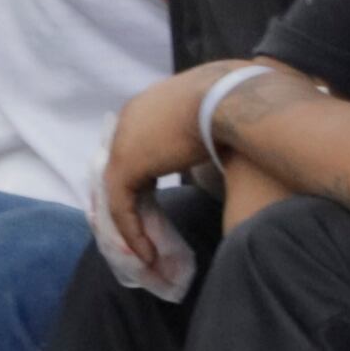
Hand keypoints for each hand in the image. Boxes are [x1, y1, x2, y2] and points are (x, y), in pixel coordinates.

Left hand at [93, 68, 221, 297]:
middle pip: (120, 172)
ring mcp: (122, 142)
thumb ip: (201, 133)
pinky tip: (148, 253)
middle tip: (142, 234)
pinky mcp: (124, 166)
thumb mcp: (211, 116)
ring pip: (117, 194)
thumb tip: (221, 145)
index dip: (142, 180)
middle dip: (129, 205)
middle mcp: (127, 121)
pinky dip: (133, 233)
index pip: (135, 149)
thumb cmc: (232, 103)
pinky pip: (121, 207)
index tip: (151, 205)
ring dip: (131, 227)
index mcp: (146, 107)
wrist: (227, 96)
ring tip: (146, 253)